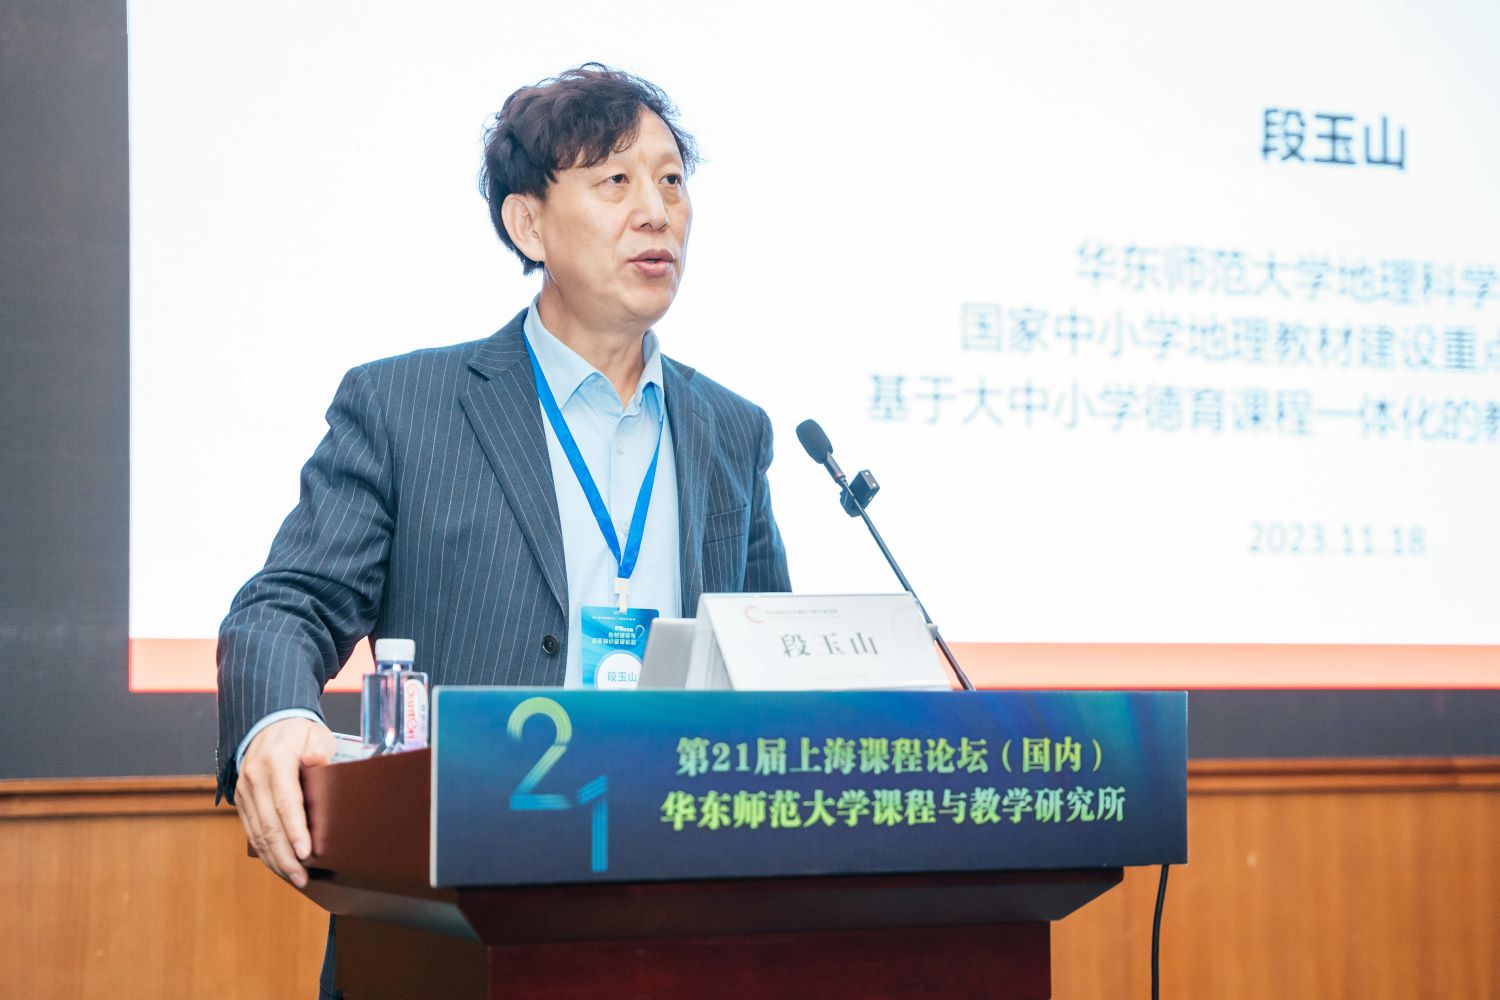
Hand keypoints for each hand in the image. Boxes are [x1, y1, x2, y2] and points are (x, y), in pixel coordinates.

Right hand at [234, 716, 334, 887]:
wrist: (267, 722)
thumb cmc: (299, 732)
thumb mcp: (315, 733)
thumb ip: (318, 748)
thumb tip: (316, 762)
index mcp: (275, 762)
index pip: (286, 802)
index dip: (295, 830)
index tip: (306, 853)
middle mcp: (255, 778)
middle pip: (269, 825)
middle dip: (285, 855)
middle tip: (302, 877)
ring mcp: (244, 790)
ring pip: (257, 832)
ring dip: (274, 858)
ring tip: (294, 877)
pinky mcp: (240, 799)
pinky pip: (250, 829)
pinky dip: (263, 850)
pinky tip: (277, 864)